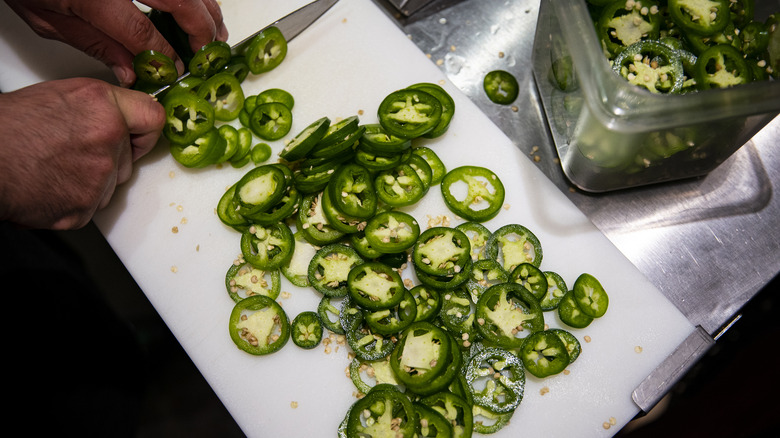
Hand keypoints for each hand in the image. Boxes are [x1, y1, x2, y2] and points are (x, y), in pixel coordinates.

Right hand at [0, 78, 164, 229]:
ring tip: (55, 166)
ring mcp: (99, 177)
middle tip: (73, 151)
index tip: (139, 135)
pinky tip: (49, 185)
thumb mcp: (60, 96)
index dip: (144, 129)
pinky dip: (73, 200)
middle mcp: (107, 139)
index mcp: (103, 106)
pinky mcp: (85, 208)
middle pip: (129, 158)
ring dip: (91, 180)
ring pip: (111, 183)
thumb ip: (100, 108)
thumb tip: (122, 119)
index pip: (153, 118)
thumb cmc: (8, 127)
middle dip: (109, 158)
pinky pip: (91, 206)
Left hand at [4, 0, 227, 86]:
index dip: (166, 56)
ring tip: (213, 33)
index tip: (176, 71)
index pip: (145, 33)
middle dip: (201, 31)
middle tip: (208, 54)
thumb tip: (130, 71)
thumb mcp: (50, 19)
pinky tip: (197, 8)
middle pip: (181, 3)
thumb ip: (96, 45)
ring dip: (206, 9)